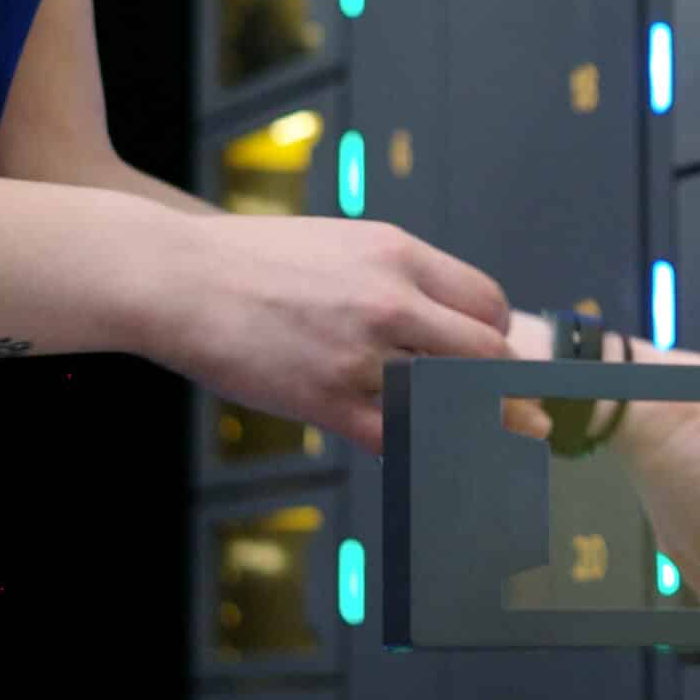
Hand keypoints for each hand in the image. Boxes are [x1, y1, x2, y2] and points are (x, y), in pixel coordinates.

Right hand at [143, 214, 512, 454]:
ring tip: (501, 445)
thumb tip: (441, 318)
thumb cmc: (254, 261)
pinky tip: (433, 454)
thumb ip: (396, 277)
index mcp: (398, 254)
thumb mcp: (342, 244)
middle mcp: (391, 299)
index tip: (492, 358)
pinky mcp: (326, 398)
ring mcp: (361, 352)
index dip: (496, 335)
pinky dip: (425, 447)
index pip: (487, 302)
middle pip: (486, 353)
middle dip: (506, 386)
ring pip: (454, 399)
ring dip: (477, 424)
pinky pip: (400, 435)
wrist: (178, 279)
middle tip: (520, 412)